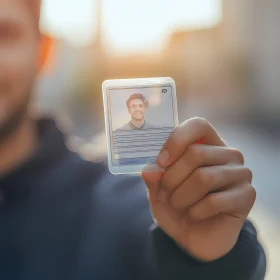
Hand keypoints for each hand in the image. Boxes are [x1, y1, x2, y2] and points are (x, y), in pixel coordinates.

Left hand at [142, 118, 255, 261]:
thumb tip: (150, 170)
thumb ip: (154, 179)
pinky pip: (214, 201)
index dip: (176, 141)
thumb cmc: (178, 207)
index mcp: (207, 145)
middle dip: (172, 177)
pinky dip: (195, 211)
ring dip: (182, 197)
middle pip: (196, 153)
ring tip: (180, 205)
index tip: (161, 162)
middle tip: (167, 193)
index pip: (198, 125)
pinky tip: (196, 215)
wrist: (196, 238)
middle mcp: (228, 154)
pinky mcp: (247, 195)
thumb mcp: (158, 193)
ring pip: (203, 177)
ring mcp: (241, 173)